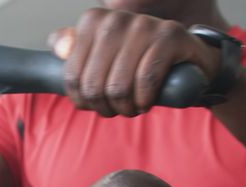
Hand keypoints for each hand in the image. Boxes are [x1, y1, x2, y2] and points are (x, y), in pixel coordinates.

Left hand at [51, 8, 221, 116]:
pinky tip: (146, 102)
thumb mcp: (102, 55)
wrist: (186, 58)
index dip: (82, 99)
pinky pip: (145, 81)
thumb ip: (75, 49)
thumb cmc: (138, 61)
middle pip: (94, 85)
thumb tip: (58, 46)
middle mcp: (116, 18)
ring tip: (131, 108)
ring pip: (118, 87)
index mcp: (93, 21)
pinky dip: (144, 100)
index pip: (72, 75)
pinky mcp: (169, 36)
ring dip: (124, 108)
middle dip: (103, 107)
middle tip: (116, 109)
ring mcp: (143, 24)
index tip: (94, 104)